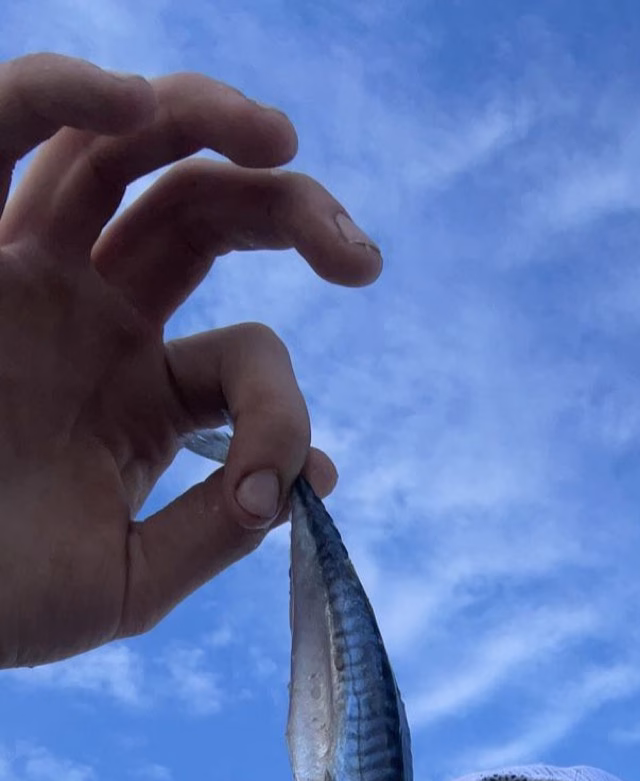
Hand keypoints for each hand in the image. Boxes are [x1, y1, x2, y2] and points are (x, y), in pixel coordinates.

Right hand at [0, 53, 381, 667]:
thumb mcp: (128, 579)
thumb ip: (214, 532)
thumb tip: (311, 479)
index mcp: (140, 391)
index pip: (244, 354)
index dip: (280, 405)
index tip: (275, 481)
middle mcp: (92, 316)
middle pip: (201, 212)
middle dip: (290, 207)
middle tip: (357, 256)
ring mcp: (30, 274)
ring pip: (119, 149)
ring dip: (201, 118)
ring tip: (277, 137)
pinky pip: (3, 129)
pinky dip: (65, 94)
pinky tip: (132, 99)